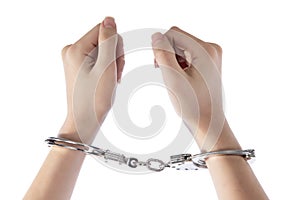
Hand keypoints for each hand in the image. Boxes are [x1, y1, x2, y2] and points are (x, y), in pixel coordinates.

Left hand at [59, 17, 123, 143]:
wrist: (85, 121)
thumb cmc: (94, 99)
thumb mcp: (106, 67)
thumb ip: (109, 41)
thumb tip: (109, 20)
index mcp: (75, 49)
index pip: (103, 30)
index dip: (115, 46)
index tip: (115, 65)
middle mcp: (71, 50)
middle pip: (103, 39)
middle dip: (114, 55)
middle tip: (114, 75)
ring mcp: (74, 58)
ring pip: (104, 49)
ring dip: (113, 63)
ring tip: (112, 79)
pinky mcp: (79, 65)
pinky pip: (99, 58)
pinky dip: (107, 67)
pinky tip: (107, 79)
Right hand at [152, 27, 225, 150]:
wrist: (208, 122)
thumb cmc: (193, 105)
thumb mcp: (173, 79)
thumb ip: (163, 54)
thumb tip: (156, 36)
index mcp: (206, 50)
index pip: (173, 33)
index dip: (161, 47)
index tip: (159, 66)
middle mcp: (211, 49)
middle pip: (178, 39)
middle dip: (167, 54)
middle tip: (167, 74)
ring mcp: (211, 55)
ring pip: (181, 47)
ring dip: (173, 60)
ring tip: (175, 78)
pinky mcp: (208, 62)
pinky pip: (187, 54)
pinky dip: (179, 64)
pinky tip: (181, 77)